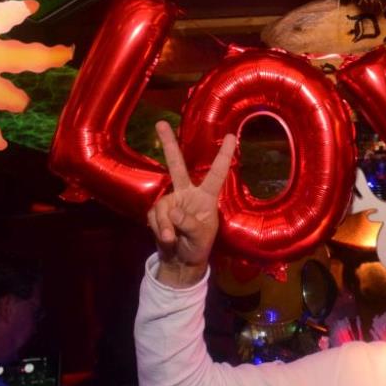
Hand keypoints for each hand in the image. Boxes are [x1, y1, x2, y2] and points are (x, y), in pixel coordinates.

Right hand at [147, 121, 235, 287]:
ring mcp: (171, 200)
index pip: (216, 174)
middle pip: (176, 166)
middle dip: (168, 145)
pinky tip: (166, 238)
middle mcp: (188, 194)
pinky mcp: (157, 211)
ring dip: (165, 226)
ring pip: (163, 206)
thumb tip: (172, 211)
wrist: (180, 261)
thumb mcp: (200, 237)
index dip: (223, 155)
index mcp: (207, 197)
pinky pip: (154, 216)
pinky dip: (159, 229)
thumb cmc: (198, 246)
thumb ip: (188, 223)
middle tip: (160, 123)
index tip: (231, 135)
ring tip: (174, 239)